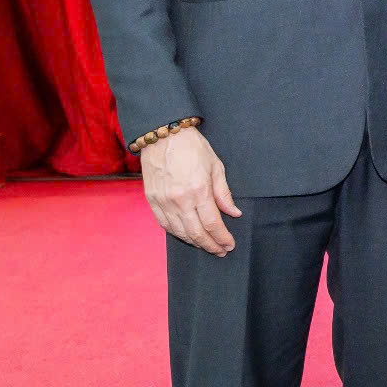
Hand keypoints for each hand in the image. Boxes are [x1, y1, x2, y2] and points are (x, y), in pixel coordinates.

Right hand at [141, 125, 240, 254]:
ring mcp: (163, 202)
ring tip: (207, 246)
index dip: (222, 238)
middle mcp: (179, 200)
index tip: (229, 245)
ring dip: (195, 243)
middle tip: (221, 251)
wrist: (163, 135)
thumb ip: (224, 193)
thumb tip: (234, 213)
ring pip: (180, 232)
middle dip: (211, 245)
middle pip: (197, 233)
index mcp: (199, 190)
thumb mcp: (216, 166)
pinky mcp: (152, 201)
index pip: (213, 224)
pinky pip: (165, 225)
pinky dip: (177, 234)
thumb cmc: (193, 147)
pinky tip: (187, 236)